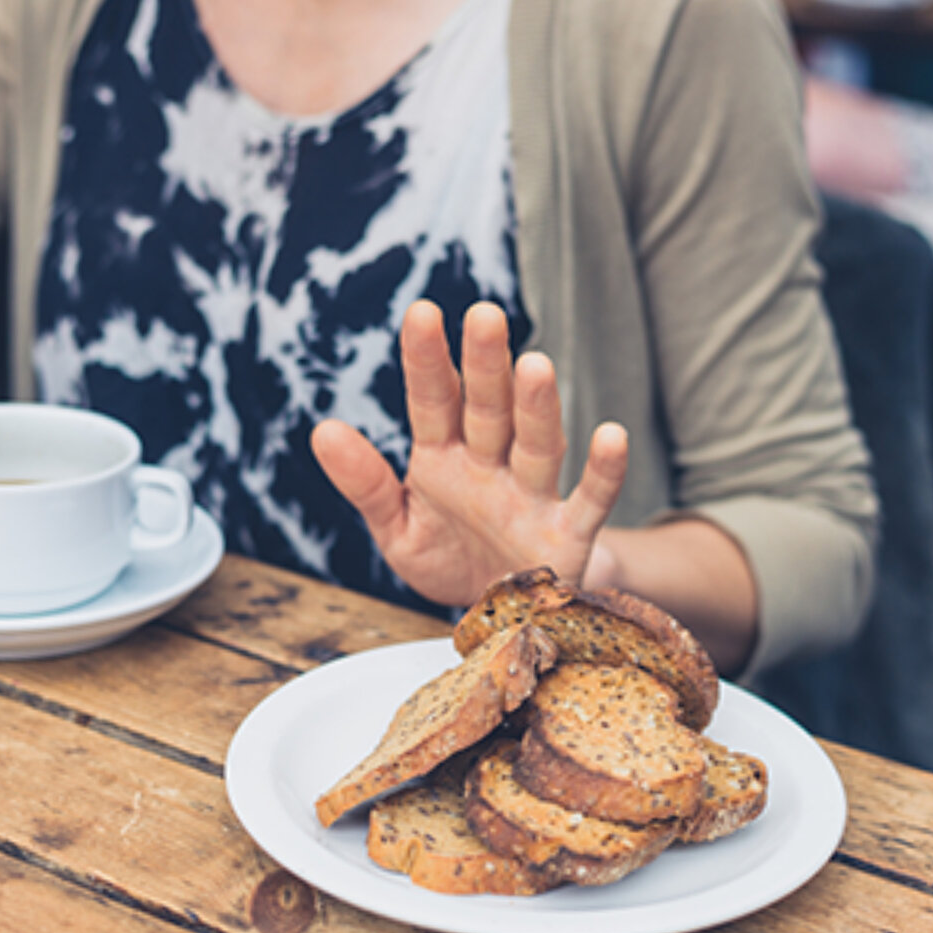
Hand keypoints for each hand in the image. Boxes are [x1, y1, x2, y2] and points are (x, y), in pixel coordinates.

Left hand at [311, 300, 628, 607]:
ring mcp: (531, 497)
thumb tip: (322, 430)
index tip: (421, 314)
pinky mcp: (567, 534)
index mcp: (444, 458)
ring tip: (535, 366)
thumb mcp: (395, 527)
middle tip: (484, 316)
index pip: (434, 401)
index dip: (428, 361)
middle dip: (487, 366)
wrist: (494, 618)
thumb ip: (365, 482)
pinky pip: (590, 500)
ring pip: (537, 445)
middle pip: (489, 409)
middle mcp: (490, 466)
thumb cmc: (445, 559)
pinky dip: (603, 473)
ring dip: (537, 408)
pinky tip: (611, 437)